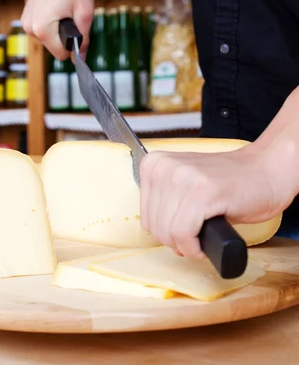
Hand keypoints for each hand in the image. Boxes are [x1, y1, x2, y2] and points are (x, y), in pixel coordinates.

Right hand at [21, 0, 93, 59]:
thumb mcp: (85, 12)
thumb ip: (84, 38)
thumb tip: (81, 56)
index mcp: (42, 29)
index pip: (61, 55)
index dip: (74, 46)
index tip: (80, 31)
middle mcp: (29, 28)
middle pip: (54, 47)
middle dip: (66, 35)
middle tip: (72, 13)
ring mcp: (26, 20)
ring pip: (49, 37)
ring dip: (59, 27)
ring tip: (64, 6)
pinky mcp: (26, 13)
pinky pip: (43, 27)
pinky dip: (52, 21)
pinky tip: (57, 4)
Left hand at [139, 143, 293, 258]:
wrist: (265, 172)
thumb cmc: (228, 182)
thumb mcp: (184, 184)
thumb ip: (163, 199)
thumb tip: (150, 229)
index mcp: (156, 163)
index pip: (145, 216)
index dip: (165, 230)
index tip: (183, 228)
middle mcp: (166, 166)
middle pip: (154, 226)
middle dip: (175, 240)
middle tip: (196, 234)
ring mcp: (184, 177)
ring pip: (167, 232)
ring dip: (186, 245)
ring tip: (202, 235)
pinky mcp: (203, 192)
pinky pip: (183, 234)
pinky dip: (194, 247)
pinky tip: (205, 241)